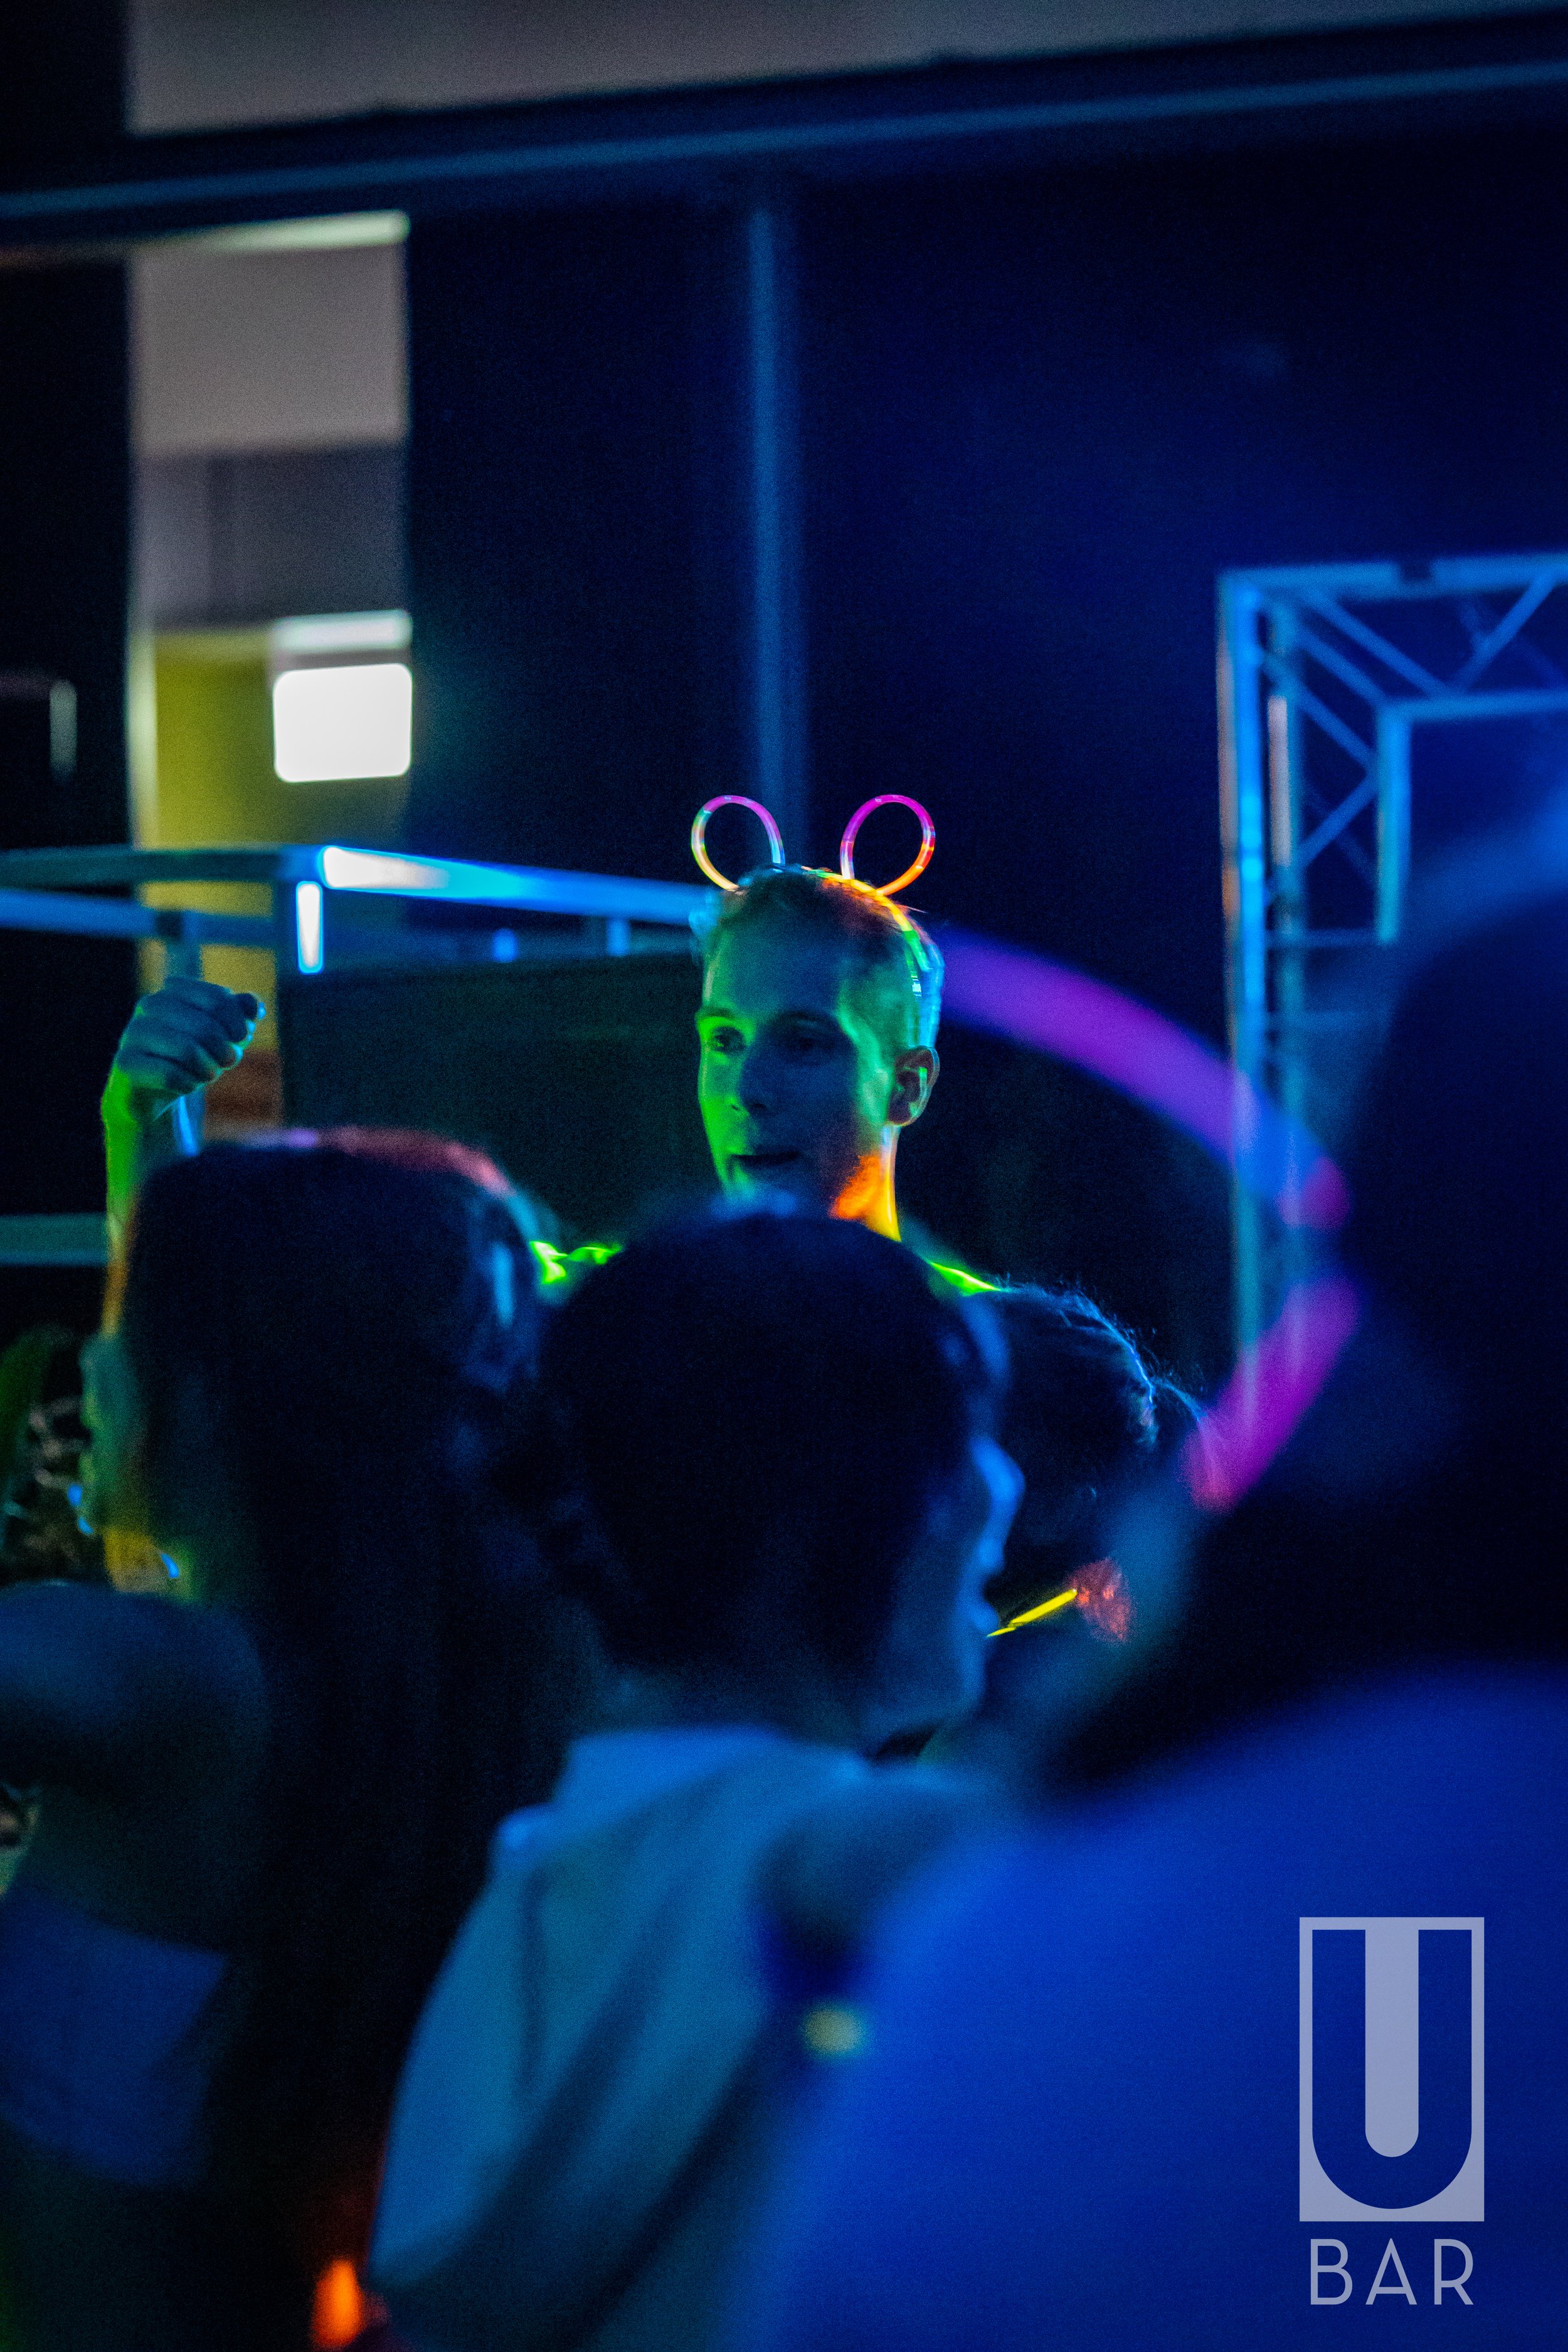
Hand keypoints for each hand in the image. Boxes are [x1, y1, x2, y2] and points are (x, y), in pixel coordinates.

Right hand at [104, 978, 263, 1128]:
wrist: (151, 1088)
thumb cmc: (192, 1054)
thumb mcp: (221, 1033)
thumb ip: (240, 1014)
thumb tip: (255, 1007)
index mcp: (174, 990)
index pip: (217, 998)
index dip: (237, 1022)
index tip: (241, 1037)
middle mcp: (150, 1005)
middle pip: (205, 1027)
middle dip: (224, 1051)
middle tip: (228, 1062)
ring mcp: (133, 1032)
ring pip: (187, 1050)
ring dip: (207, 1069)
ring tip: (206, 1074)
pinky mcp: (125, 1062)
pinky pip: (169, 1074)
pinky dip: (187, 1084)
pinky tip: (186, 1084)